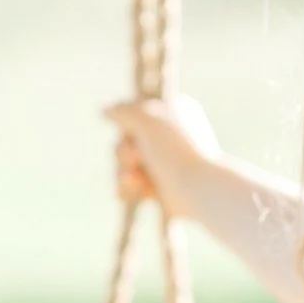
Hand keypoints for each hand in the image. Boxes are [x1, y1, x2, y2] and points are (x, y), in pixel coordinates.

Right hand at [104, 94, 223, 218]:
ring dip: (123, 172)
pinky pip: (132, 185)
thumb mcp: (146, 120)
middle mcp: (169, 136)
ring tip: (134, 180)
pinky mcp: (161, 187)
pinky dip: (130, 188)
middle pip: (126, 139)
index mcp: (173, 111)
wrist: (198, 190)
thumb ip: (123, 111)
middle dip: (123, 152)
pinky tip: (135, 191)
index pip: (136, 111)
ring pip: (126, 164)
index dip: (128, 123)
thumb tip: (105, 111)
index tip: (132, 130)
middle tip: (136, 159)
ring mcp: (165, 163)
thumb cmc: (176, 150)